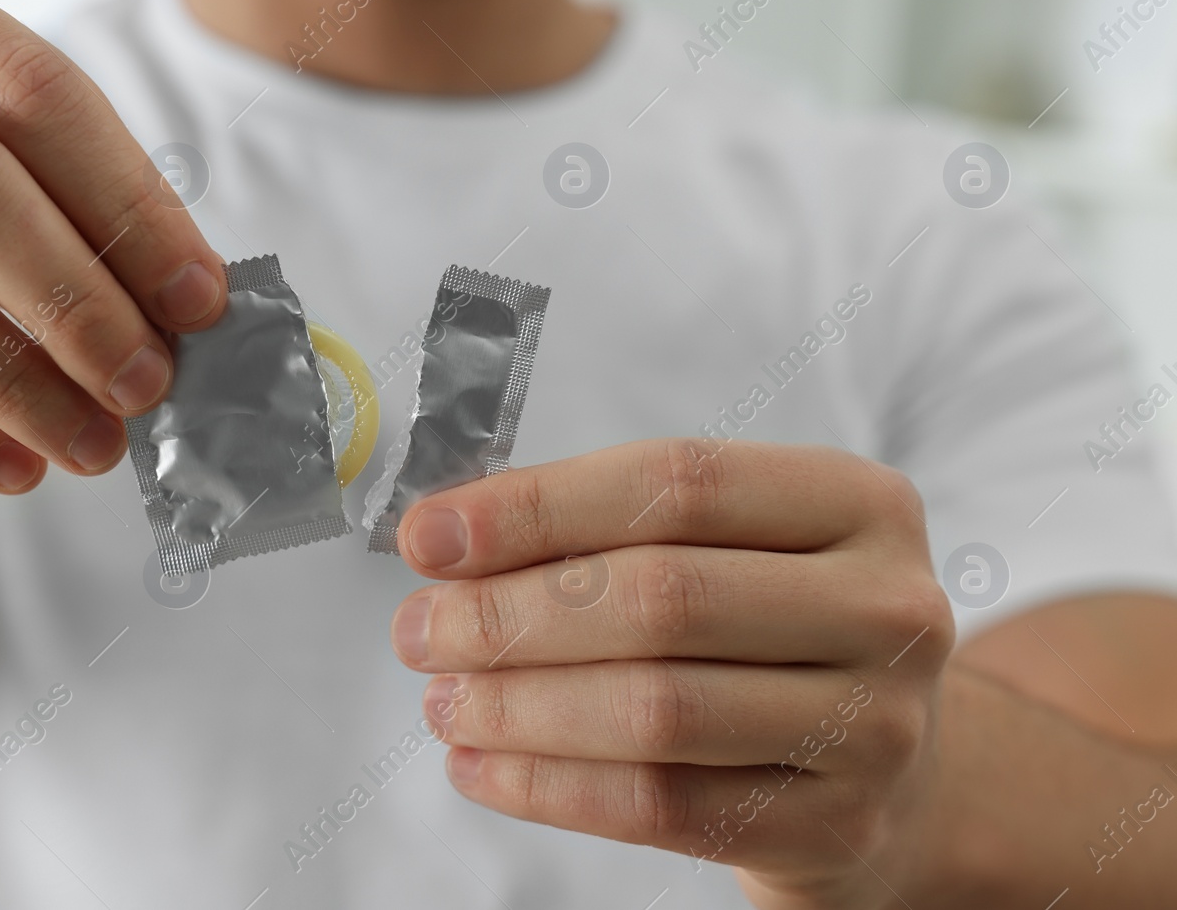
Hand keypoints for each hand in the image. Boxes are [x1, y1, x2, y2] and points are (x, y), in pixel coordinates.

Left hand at [388, 440, 954, 908]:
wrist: (892, 768)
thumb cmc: (773, 628)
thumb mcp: (728, 545)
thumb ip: (604, 526)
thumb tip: (446, 536)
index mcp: (856, 502)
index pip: (675, 482)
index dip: (537, 507)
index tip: (431, 536)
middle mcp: (886, 607)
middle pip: (662, 597)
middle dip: (511, 614)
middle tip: (419, 630)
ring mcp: (873, 726)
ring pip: (655, 709)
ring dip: (518, 705)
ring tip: (442, 699)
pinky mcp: (836, 829)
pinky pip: (661, 807)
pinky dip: (548, 786)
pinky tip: (483, 765)